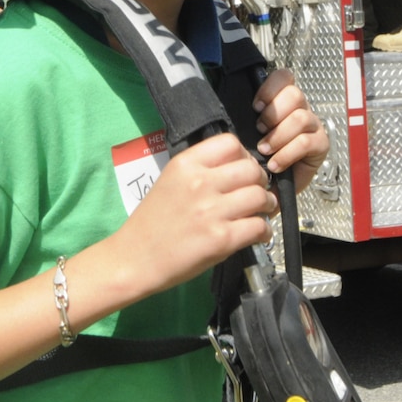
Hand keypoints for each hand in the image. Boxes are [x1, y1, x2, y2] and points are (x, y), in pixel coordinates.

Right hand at [98, 134, 273, 297]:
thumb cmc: (152, 222)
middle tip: (257, 192)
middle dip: (261, 181)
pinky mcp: (221, 239)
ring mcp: (211, 211)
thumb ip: (202, 170)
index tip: (243, 170)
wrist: (134, 259)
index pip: (231, 143)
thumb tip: (241, 169)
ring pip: (260, 196)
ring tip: (261, 212)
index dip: (244, 156)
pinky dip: (264, 231)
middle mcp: (200, 182)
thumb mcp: (170, 181)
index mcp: (186, 164)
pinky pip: (259, 226)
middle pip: (252, 169)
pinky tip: (256, 233)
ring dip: (267, 205)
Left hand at [253, 67, 327, 191]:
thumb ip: (247, 117)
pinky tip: (276, 164)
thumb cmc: (262, 157)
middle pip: (294, 94)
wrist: (274, 186)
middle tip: (259, 130)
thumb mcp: (250, 134)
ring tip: (265, 149)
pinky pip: (306, 142)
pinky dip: (287, 154)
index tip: (255, 107)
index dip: (269, 88)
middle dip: (273, 113)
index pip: (284, 77)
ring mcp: (312, 126)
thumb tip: (231, 107)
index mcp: (283, 101)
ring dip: (279, 135)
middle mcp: (301, 109)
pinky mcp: (320, 144)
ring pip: (301, 117)